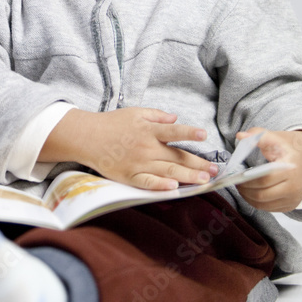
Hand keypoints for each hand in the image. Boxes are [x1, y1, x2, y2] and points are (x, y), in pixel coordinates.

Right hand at [61, 107, 219, 191]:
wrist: (87, 137)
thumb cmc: (112, 123)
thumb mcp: (135, 112)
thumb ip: (157, 115)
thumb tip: (175, 118)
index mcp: (148, 131)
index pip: (173, 132)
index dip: (189, 133)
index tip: (204, 136)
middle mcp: (146, 148)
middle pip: (176, 157)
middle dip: (197, 164)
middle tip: (214, 170)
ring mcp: (138, 163)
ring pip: (167, 172)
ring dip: (187, 177)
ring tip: (204, 181)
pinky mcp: (129, 176)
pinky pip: (147, 183)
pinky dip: (160, 186)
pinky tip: (174, 189)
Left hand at [234, 128, 301, 211]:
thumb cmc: (289, 147)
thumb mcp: (276, 137)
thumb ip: (257, 135)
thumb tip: (240, 136)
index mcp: (291, 169)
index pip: (264, 179)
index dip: (247, 180)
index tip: (236, 175)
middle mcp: (295, 187)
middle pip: (262, 195)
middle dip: (245, 190)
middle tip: (236, 183)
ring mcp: (294, 199)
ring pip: (264, 205)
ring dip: (249, 198)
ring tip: (242, 188)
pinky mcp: (291, 205)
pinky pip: (269, 208)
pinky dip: (257, 202)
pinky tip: (251, 193)